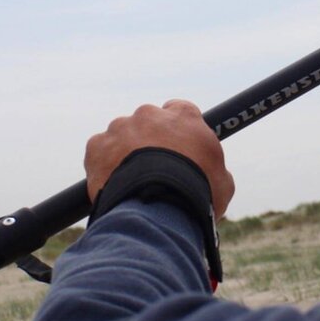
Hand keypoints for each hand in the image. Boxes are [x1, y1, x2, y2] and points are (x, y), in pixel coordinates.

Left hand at [84, 100, 234, 219]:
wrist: (159, 209)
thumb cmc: (197, 195)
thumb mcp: (222, 181)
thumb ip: (213, 167)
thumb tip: (211, 174)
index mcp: (184, 116)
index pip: (179, 111)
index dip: (177, 131)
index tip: (176, 147)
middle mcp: (150, 114)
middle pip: (147, 123)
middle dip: (148, 142)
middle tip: (153, 171)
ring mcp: (121, 128)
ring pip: (121, 138)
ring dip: (125, 155)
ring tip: (132, 184)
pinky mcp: (97, 146)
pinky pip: (99, 153)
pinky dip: (103, 166)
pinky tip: (114, 186)